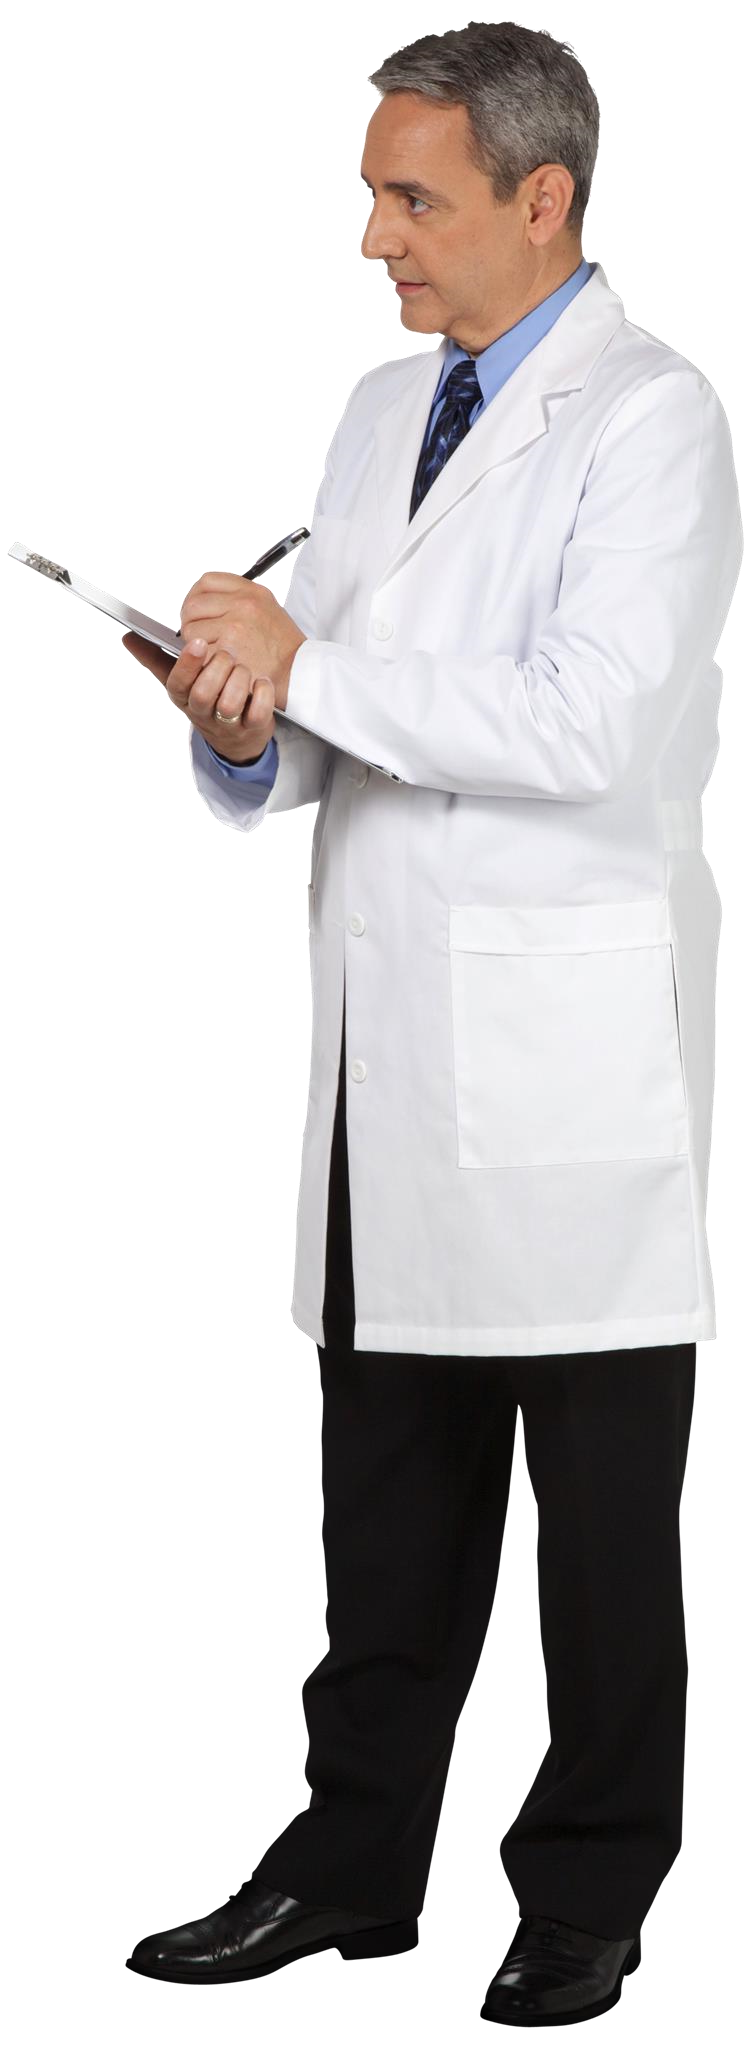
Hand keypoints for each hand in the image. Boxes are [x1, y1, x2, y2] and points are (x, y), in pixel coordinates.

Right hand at [121, 634, 276, 762]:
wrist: (236, 737)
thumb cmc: (206, 700)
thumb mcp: (180, 682)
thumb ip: (156, 659)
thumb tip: (128, 638)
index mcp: (182, 696)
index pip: (177, 682)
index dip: (188, 663)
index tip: (198, 642)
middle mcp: (202, 712)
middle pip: (202, 693)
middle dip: (217, 668)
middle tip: (227, 655)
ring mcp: (227, 723)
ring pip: (229, 703)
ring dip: (240, 679)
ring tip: (243, 668)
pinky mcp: (252, 728)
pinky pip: (258, 712)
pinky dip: (263, 693)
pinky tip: (261, 681)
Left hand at [179, 572, 305, 711]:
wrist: (299, 672)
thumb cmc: (283, 646)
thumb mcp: (267, 608)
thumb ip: (238, 599)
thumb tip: (205, 600)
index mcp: (251, 592)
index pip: (207, 581)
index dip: (194, 595)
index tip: (196, 610)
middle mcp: (243, 605)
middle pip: (194, 605)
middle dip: (190, 621)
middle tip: (198, 635)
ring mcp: (234, 627)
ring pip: (191, 629)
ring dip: (195, 643)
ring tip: (210, 651)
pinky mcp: (227, 651)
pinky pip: (198, 652)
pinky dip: (201, 660)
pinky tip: (213, 663)